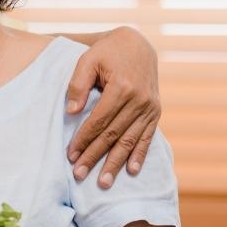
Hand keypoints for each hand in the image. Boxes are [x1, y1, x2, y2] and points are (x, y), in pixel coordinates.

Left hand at [65, 26, 160, 187]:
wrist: (138, 44)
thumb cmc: (107, 52)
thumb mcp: (87, 60)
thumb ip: (78, 85)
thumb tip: (71, 112)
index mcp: (122, 87)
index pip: (98, 121)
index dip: (84, 139)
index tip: (70, 156)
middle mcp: (140, 100)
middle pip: (113, 135)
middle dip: (95, 156)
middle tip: (80, 175)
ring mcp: (150, 107)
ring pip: (129, 140)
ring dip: (116, 163)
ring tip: (103, 182)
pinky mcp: (155, 111)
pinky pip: (147, 137)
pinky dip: (139, 154)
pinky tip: (131, 171)